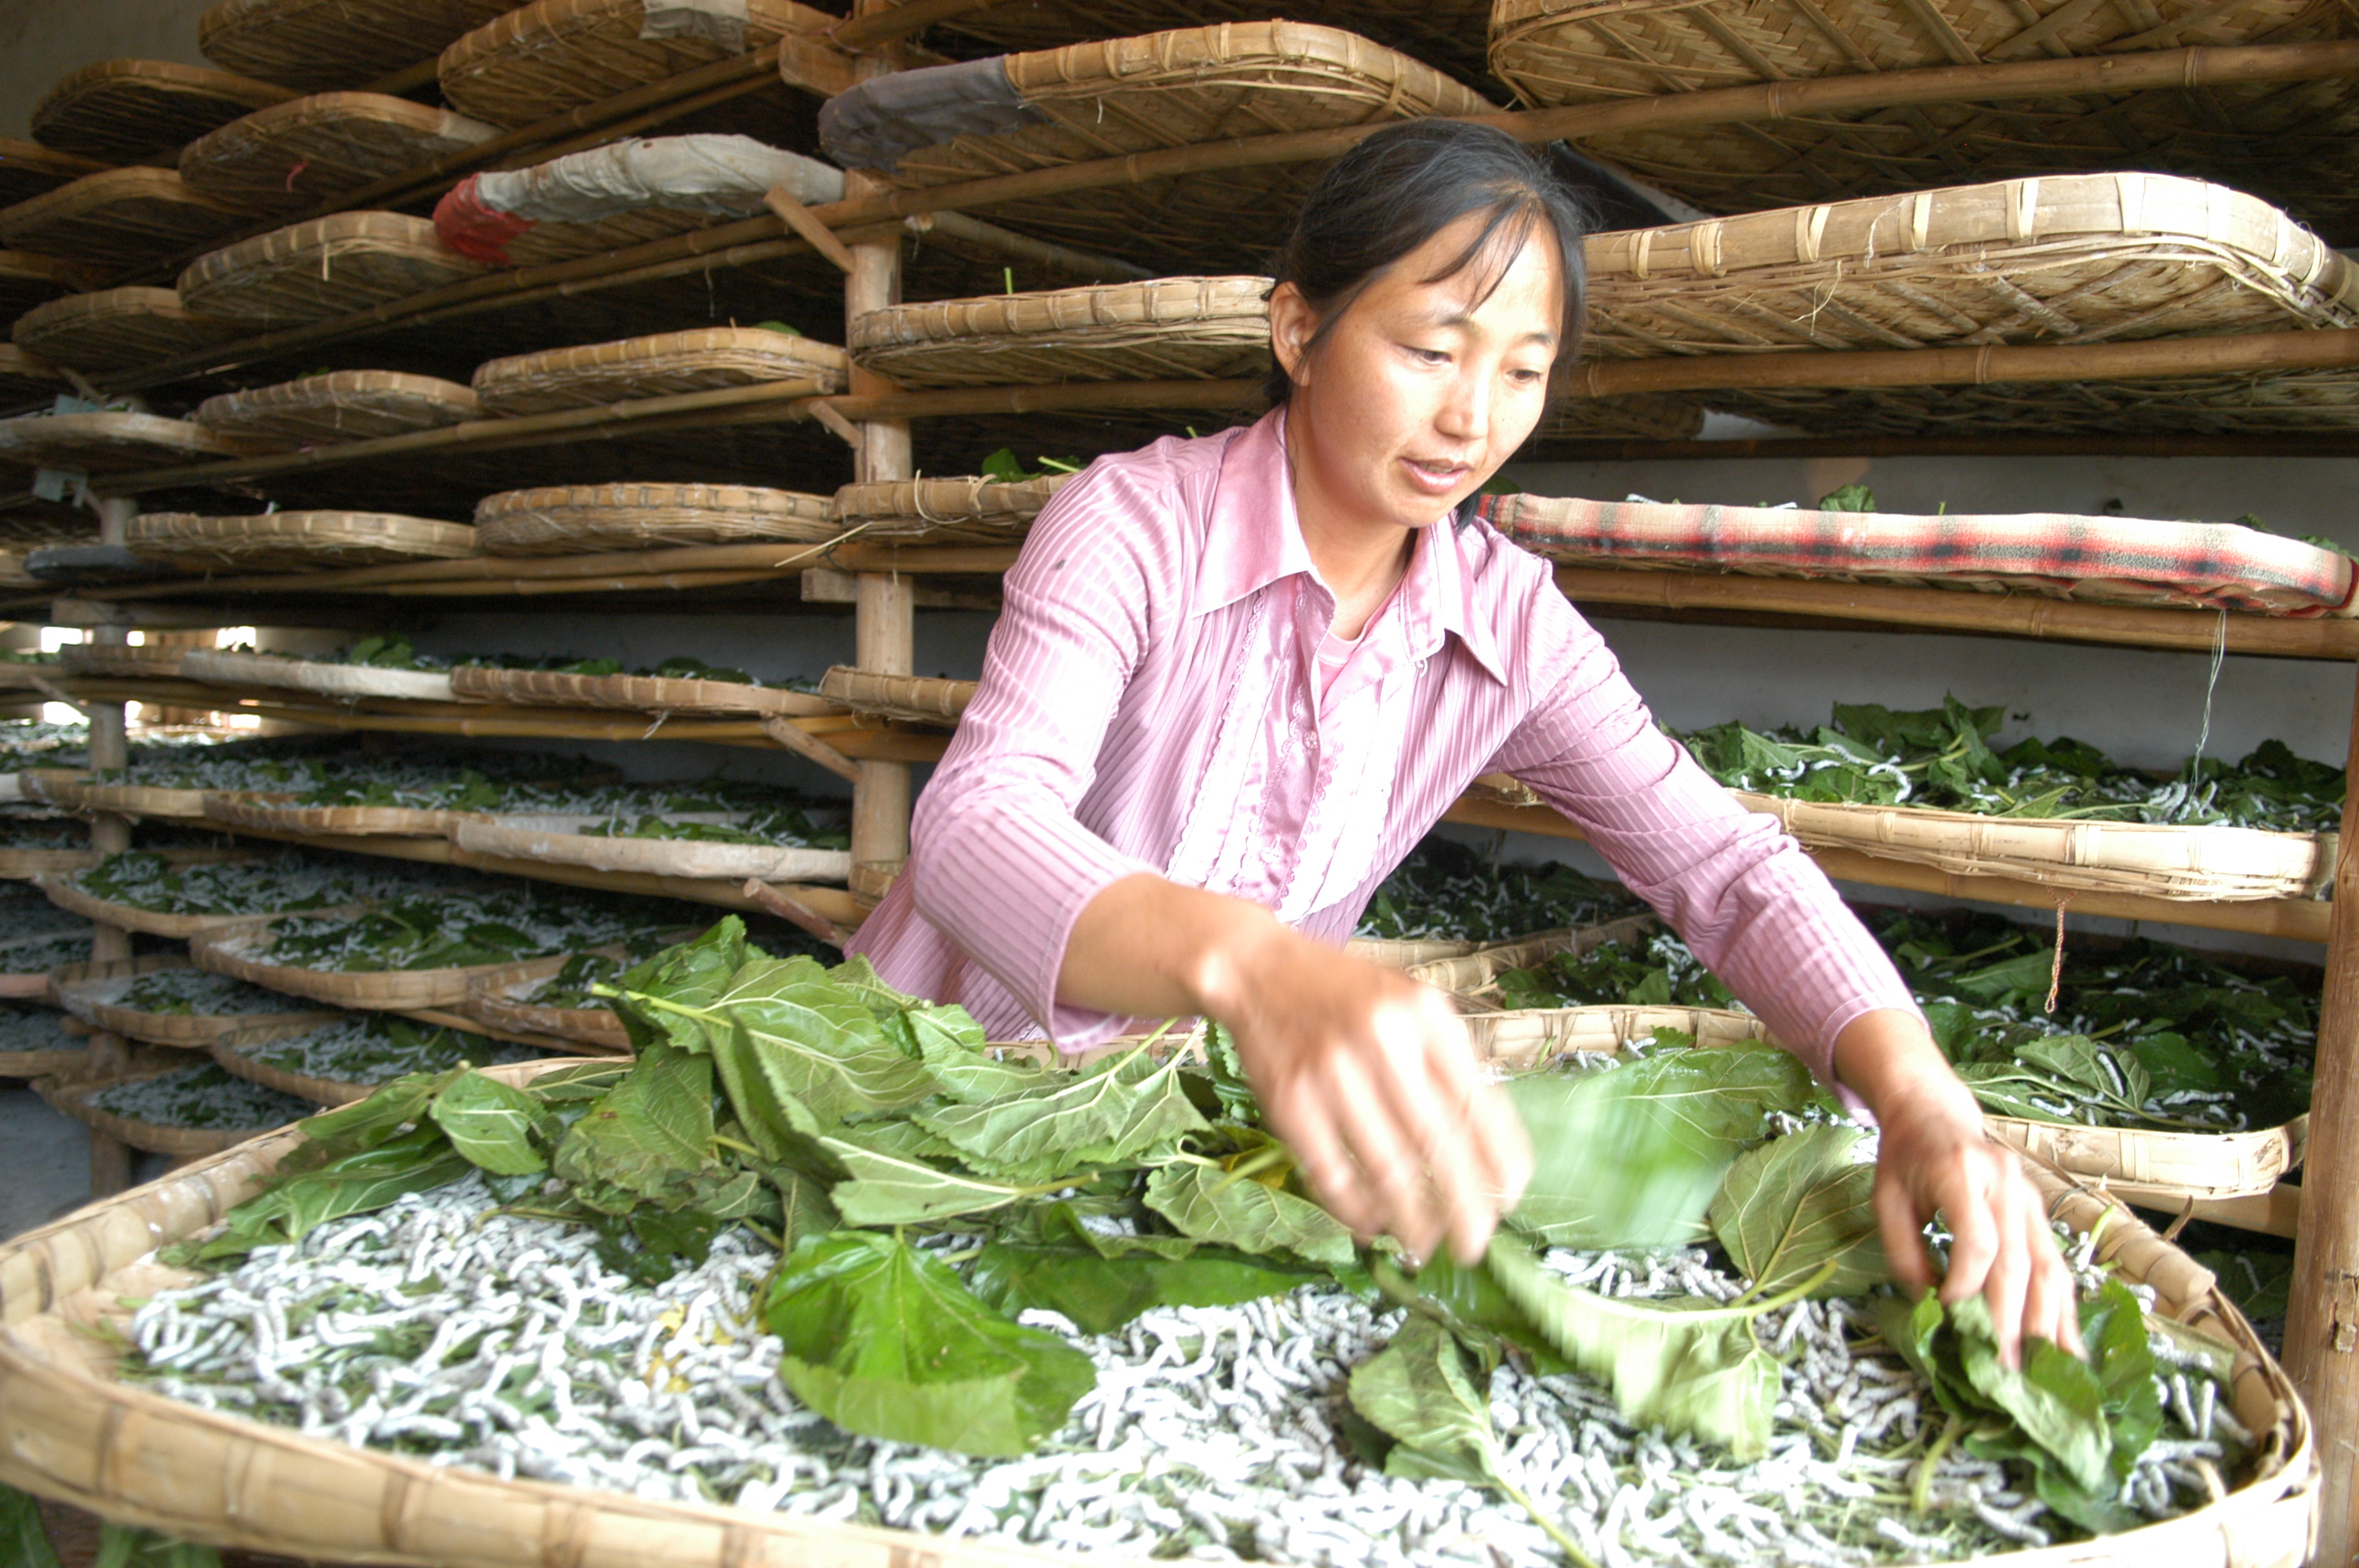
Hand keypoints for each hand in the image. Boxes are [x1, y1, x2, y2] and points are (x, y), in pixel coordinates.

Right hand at [1058, 873, 1530, 1265]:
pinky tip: (1372, 1225)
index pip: (1479, 1102)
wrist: (1258, 971)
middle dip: (1465, 1208)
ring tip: (1427, 1247)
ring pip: (1387, 1169)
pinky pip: (1332, 1174)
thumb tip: (1493, 1148)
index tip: (1512, 1199)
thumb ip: (1451, 1060)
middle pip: (1439, 1145)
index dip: (1500, 1161)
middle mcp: (1382, 1041)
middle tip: (1476, 1245)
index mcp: (1425, 1016)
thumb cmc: (1348, 995)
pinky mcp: (1289, 1102)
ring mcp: (1331, 1072)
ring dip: (1412, 1221)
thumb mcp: (1411, 1003)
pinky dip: (1356, 1210)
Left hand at [1836, 1010, 2083, 1367]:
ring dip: (2050, 1324)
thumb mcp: (1887, 1198)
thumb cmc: (1905, 1157)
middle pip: (2020, 1262)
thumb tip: (1928, 1308)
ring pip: (2050, 1267)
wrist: (1935, 1111)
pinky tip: (2068, 1346)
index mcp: (1963, 1173)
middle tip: (2008, 1372)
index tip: (1950, 1318)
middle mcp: (2007, 1185)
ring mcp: (2031, 1199)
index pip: (1979, 1242)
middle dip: (2014, 1321)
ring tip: (2051, 1372)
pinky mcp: (2041, 1214)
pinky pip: (2058, 1265)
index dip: (1967, 1286)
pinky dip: (2063, 1309)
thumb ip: (1903, 1251)